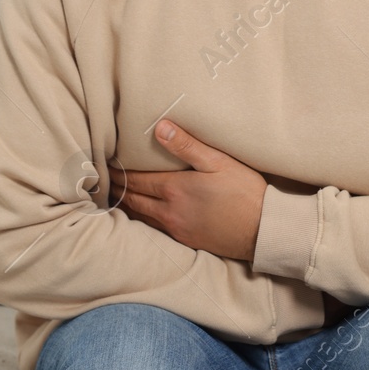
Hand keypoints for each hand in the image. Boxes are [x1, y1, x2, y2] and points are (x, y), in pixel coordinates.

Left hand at [110, 120, 267, 261]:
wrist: (263, 230)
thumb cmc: (244, 192)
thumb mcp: (218, 162)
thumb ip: (187, 145)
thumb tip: (160, 128)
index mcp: (174, 190)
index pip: (136, 180)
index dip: (119, 172)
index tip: (106, 164)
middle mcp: (169, 212)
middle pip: (133, 199)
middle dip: (118, 188)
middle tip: (105, 178)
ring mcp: (176, 229)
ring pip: (141, 216)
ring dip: (127, 204)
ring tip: (117, 194)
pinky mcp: (186, 241)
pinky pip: (154, 229)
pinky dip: (142, 218)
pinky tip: (143, 214)